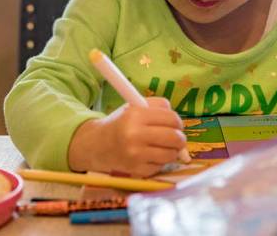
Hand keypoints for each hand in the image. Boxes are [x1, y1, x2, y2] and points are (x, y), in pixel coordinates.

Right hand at [68, 97, 186, 177]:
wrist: (97, 145)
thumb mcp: (135, 107)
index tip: (175, 125)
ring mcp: (135, 155)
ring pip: (171, 154)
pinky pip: (160, 167)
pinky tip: (150, 156)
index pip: (172, 119)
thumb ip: (159, 107)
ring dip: (172, 151)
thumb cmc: (121, 123)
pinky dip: (159, 162)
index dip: (178, 122)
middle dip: (179, 139)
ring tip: (163, 147)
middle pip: (175, 138)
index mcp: (135, 115)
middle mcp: (135, 135)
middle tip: (175, 138)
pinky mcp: (136, 170)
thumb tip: (179, 124)